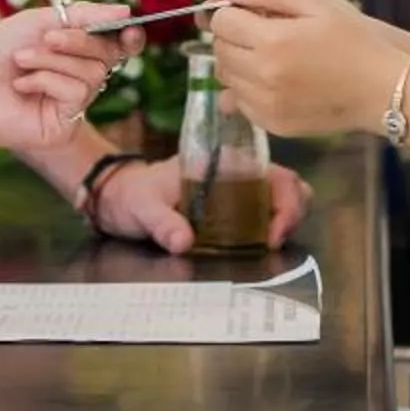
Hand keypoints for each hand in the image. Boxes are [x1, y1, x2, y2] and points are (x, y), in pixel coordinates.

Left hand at [0, 2, 134, 158]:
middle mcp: (76, 81)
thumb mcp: (40, 20)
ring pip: (93, 74)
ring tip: (21, 61)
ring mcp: (71, 107)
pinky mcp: (63, 127)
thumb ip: (84, 15)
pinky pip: (77, 94)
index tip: (129, 27)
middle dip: (76, 42)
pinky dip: (49, 80)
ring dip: (54, 60)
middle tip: (45, 37)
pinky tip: (22, 85)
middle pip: (106, 56)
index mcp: (73, 56)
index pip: (113, 47)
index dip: (127, 38)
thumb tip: (127, 12)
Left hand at [88, 154, 313, 253]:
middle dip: (293, 213)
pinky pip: (264, 216)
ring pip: (282, 200)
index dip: (286, 204)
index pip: (276, 174)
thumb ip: (161, 223)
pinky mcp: (232, 209)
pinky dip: (271, 230)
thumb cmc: (131, 196)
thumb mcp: (142, 208)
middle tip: (274, 242)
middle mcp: (238, 172)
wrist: (116, 198)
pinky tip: (258, 247)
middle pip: (289, 186)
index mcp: (224, 163)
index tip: (272, 235)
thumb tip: (184, 243)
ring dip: (285, 223)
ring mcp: (237, 190)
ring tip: (268, 247)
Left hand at [203, 0, 396, 137]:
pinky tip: (278, 80)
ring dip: (240, 62)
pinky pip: (240, 102)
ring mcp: (266, 106)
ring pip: (225, 77)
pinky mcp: (272, 125)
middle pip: (219, 50)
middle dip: (236, 36)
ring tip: (274, 56)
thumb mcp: (313, 0)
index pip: (221, 21)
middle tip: (268, 32)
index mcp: (272, 41)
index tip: (257, 13)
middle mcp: (262, 77)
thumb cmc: (352, 38)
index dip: (236, 12)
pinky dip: (249, 88)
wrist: (383, 88)